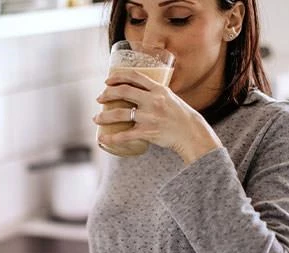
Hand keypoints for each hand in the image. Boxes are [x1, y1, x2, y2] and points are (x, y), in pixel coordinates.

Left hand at [94, 69, 222, 163]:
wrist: (191, 133)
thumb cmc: (179, 115)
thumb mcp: (169, 97)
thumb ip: (154, 93)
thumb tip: (136, 90)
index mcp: (159, 89)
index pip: (135, 76)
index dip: (117, 77)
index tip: (107, 81)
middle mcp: (153, 101)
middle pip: (124, 92)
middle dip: (107, 94)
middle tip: (99, 98)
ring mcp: (150, 117)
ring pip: (120, 114)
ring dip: (104, 116)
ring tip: (96, 119)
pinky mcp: (148, 132)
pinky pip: (125, 135)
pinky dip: (111, 138)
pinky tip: (102, 139)